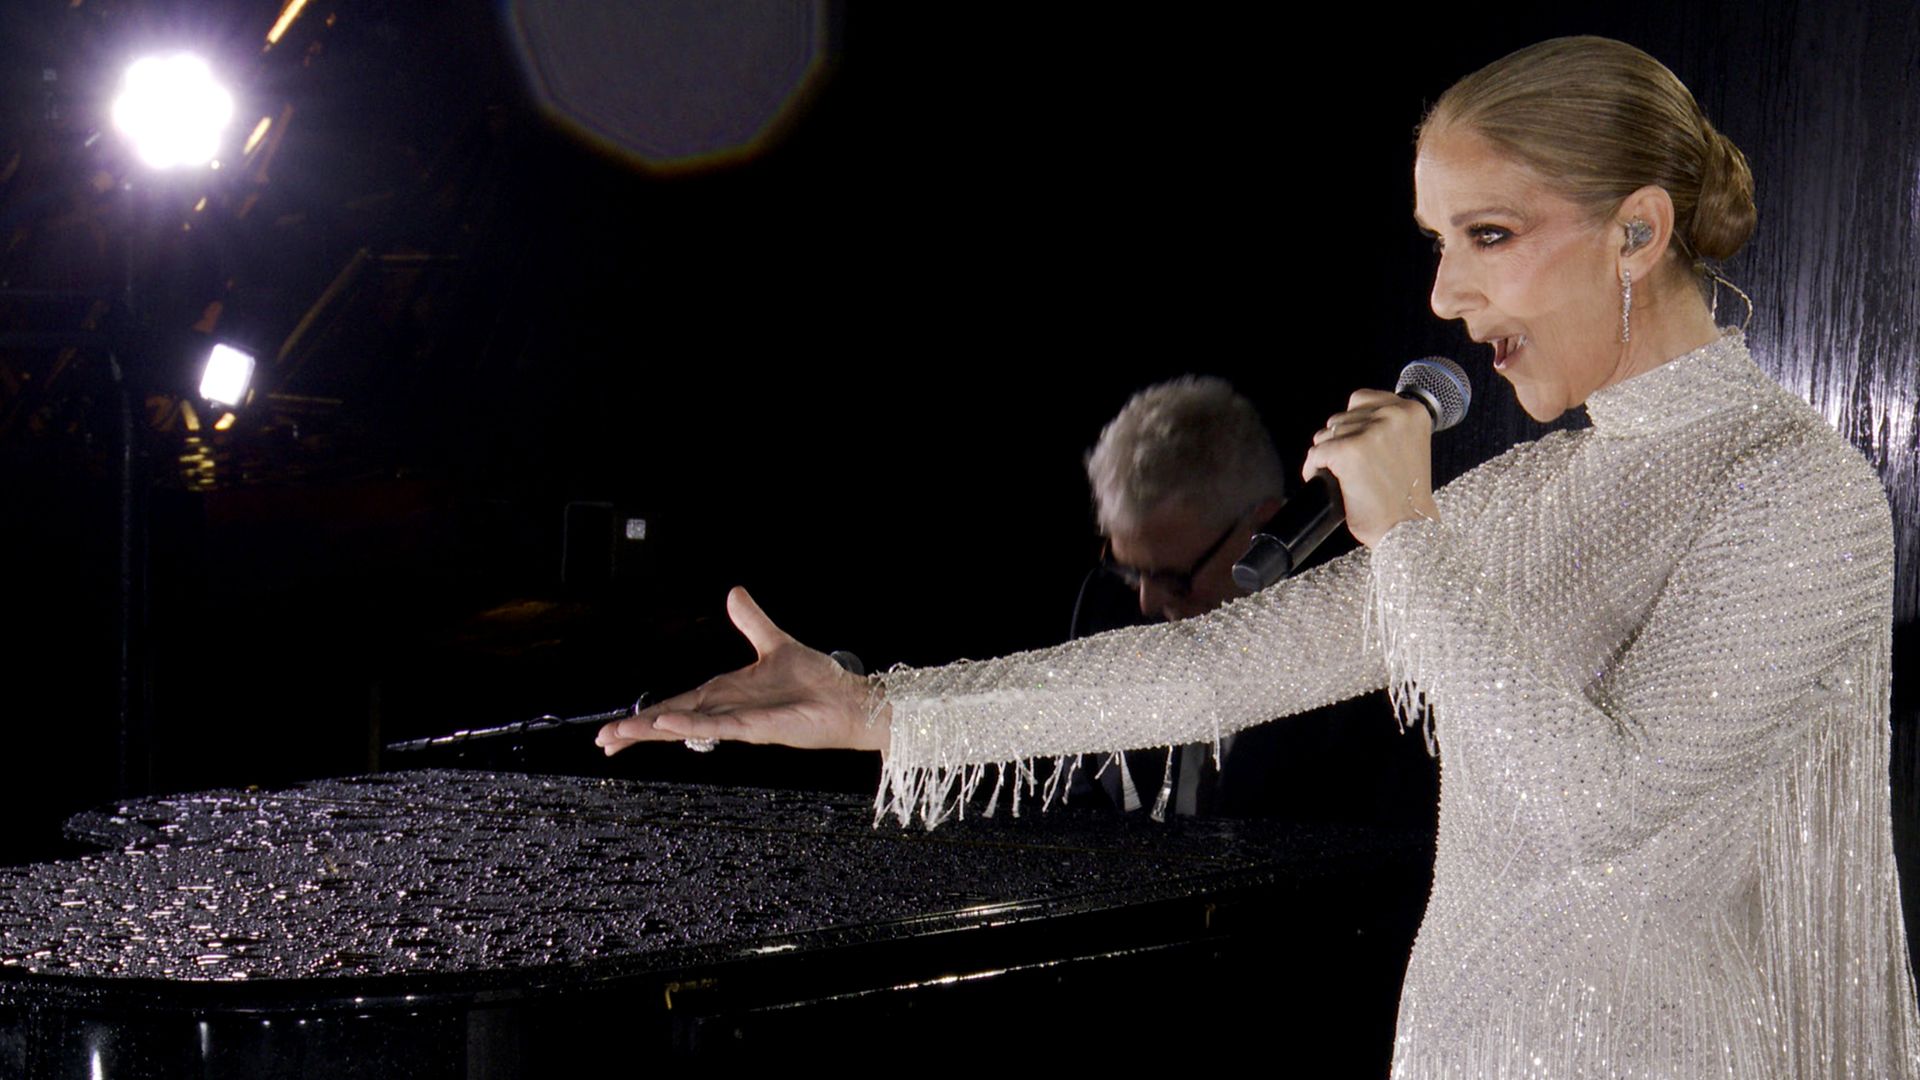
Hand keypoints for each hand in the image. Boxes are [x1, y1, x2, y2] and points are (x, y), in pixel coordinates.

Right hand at [595, 587, 888, 754]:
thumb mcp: (775, 642)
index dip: (646, 716)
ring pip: (686, 727)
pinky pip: (717, 726)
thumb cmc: (817, 680)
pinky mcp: (757, 728)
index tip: (615, 730)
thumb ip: (751, 621)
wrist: (849, 699)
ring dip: (652, 730)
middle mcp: (726, 710)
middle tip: (602, 742)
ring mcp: (739, 722)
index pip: (675, 706)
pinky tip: (667, 725)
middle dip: (636, 731)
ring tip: (618, 737)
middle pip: (671, 721)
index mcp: (725, 694)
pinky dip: (691, 724)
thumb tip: (734, 593)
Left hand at [1300, 390, 1439, 547]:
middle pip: (1340, 418)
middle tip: (1352, 468)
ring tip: (1343, 477)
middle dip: (1339, 441)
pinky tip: (1328, 484)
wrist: (1408, 527)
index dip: (1352, 423)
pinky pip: (1315, 455)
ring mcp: (1370, 432)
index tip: (1356, 443)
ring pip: (1325, 435)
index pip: (1361, 399)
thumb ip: (1386, 426)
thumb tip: (1348, 419)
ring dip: (1327, 456)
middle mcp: (1393, 415)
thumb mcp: (1409, 445)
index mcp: (1412, 411)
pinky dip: (1314, 470)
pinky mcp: (1348, 451)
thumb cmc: (1406, 495)